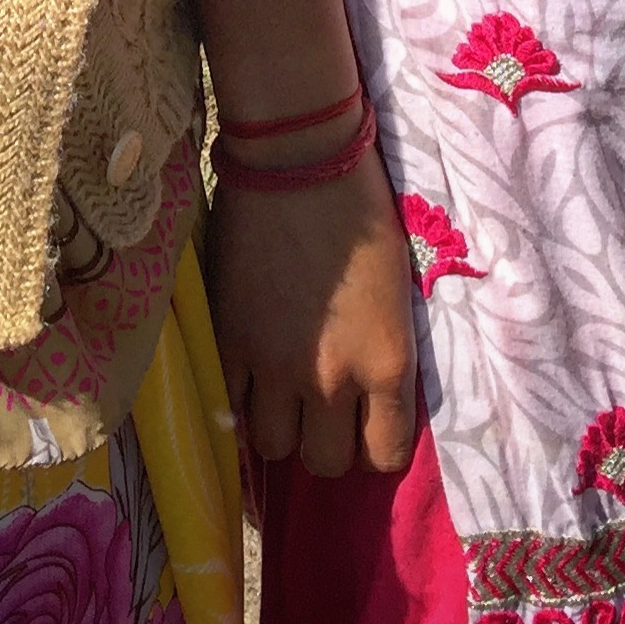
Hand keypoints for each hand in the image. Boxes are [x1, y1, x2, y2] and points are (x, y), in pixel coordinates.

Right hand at [211, 142, 416, 479]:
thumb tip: (364, 398)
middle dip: (326, 441)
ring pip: (274, 447)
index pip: (385, 456)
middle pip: (325, 463)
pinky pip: (230, 407)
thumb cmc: (363, 212)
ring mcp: (275, 365)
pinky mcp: (229, 342)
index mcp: (387, 362)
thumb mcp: (395, 295)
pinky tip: (248, 375)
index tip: (366, 425)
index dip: (374, 446)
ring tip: (280, 392)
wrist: (299, 160)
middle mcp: (333, 379)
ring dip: (280, 426)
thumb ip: (381, 355)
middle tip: (321, 408)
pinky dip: (241, 400)